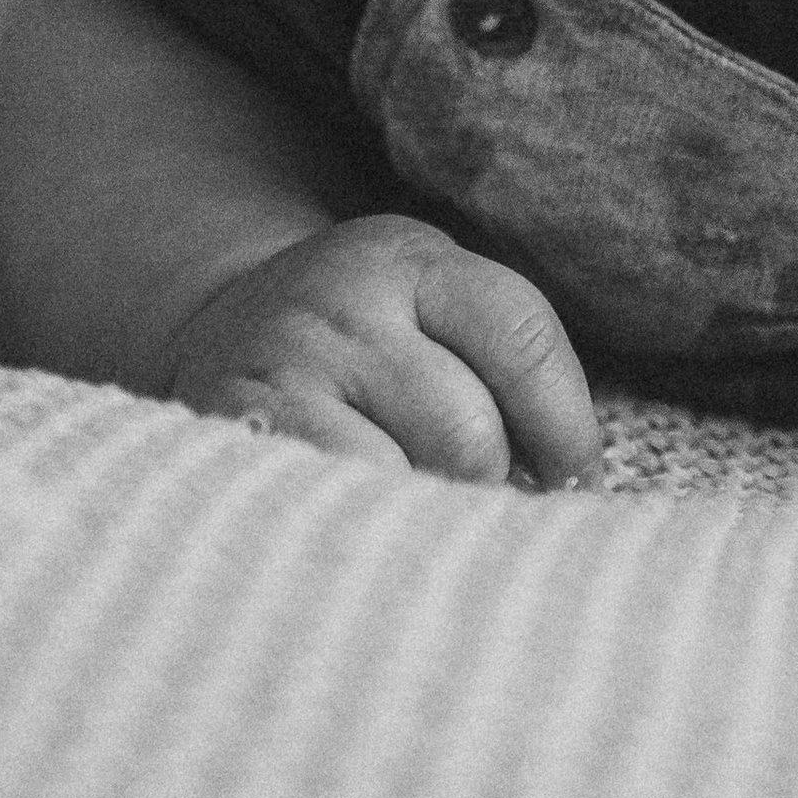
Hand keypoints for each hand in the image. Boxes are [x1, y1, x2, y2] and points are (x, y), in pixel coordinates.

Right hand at [168, 215, 604, 492]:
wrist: (222, 326)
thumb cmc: (366, 342)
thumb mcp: (430, 313)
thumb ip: (499, 372)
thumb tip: (576, 487)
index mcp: (415, 262)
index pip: (522, 339)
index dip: (567, 428)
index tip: (575, 481)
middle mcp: (348, 303)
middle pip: (468, 432)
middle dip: (490, 489)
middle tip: (483, 513)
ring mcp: (287, 367)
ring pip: (404, 480)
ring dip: (431, 522)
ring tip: (426, 527)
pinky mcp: (239, 431)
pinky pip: (336, 506)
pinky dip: (368, 534)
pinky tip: (371, 535)